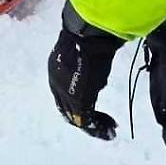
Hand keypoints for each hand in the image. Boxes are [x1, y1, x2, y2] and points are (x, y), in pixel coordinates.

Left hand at [47, 2, 122, 139]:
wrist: (87, 34)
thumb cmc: (90, 37)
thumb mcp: (87, 54)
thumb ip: (88, 68)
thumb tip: (97, 78)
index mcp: (55, 70)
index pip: (63, 95)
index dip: (78, 105)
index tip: (94, 109)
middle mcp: (56, 84)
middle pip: (68, 110)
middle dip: (87, 120)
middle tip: (104, 126)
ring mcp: (65, 92)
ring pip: (77, 118)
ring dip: (95, 126)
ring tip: (110, 130)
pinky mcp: (78, 99)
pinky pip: (86, 120)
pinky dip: (99, 127)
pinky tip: (110, 129)